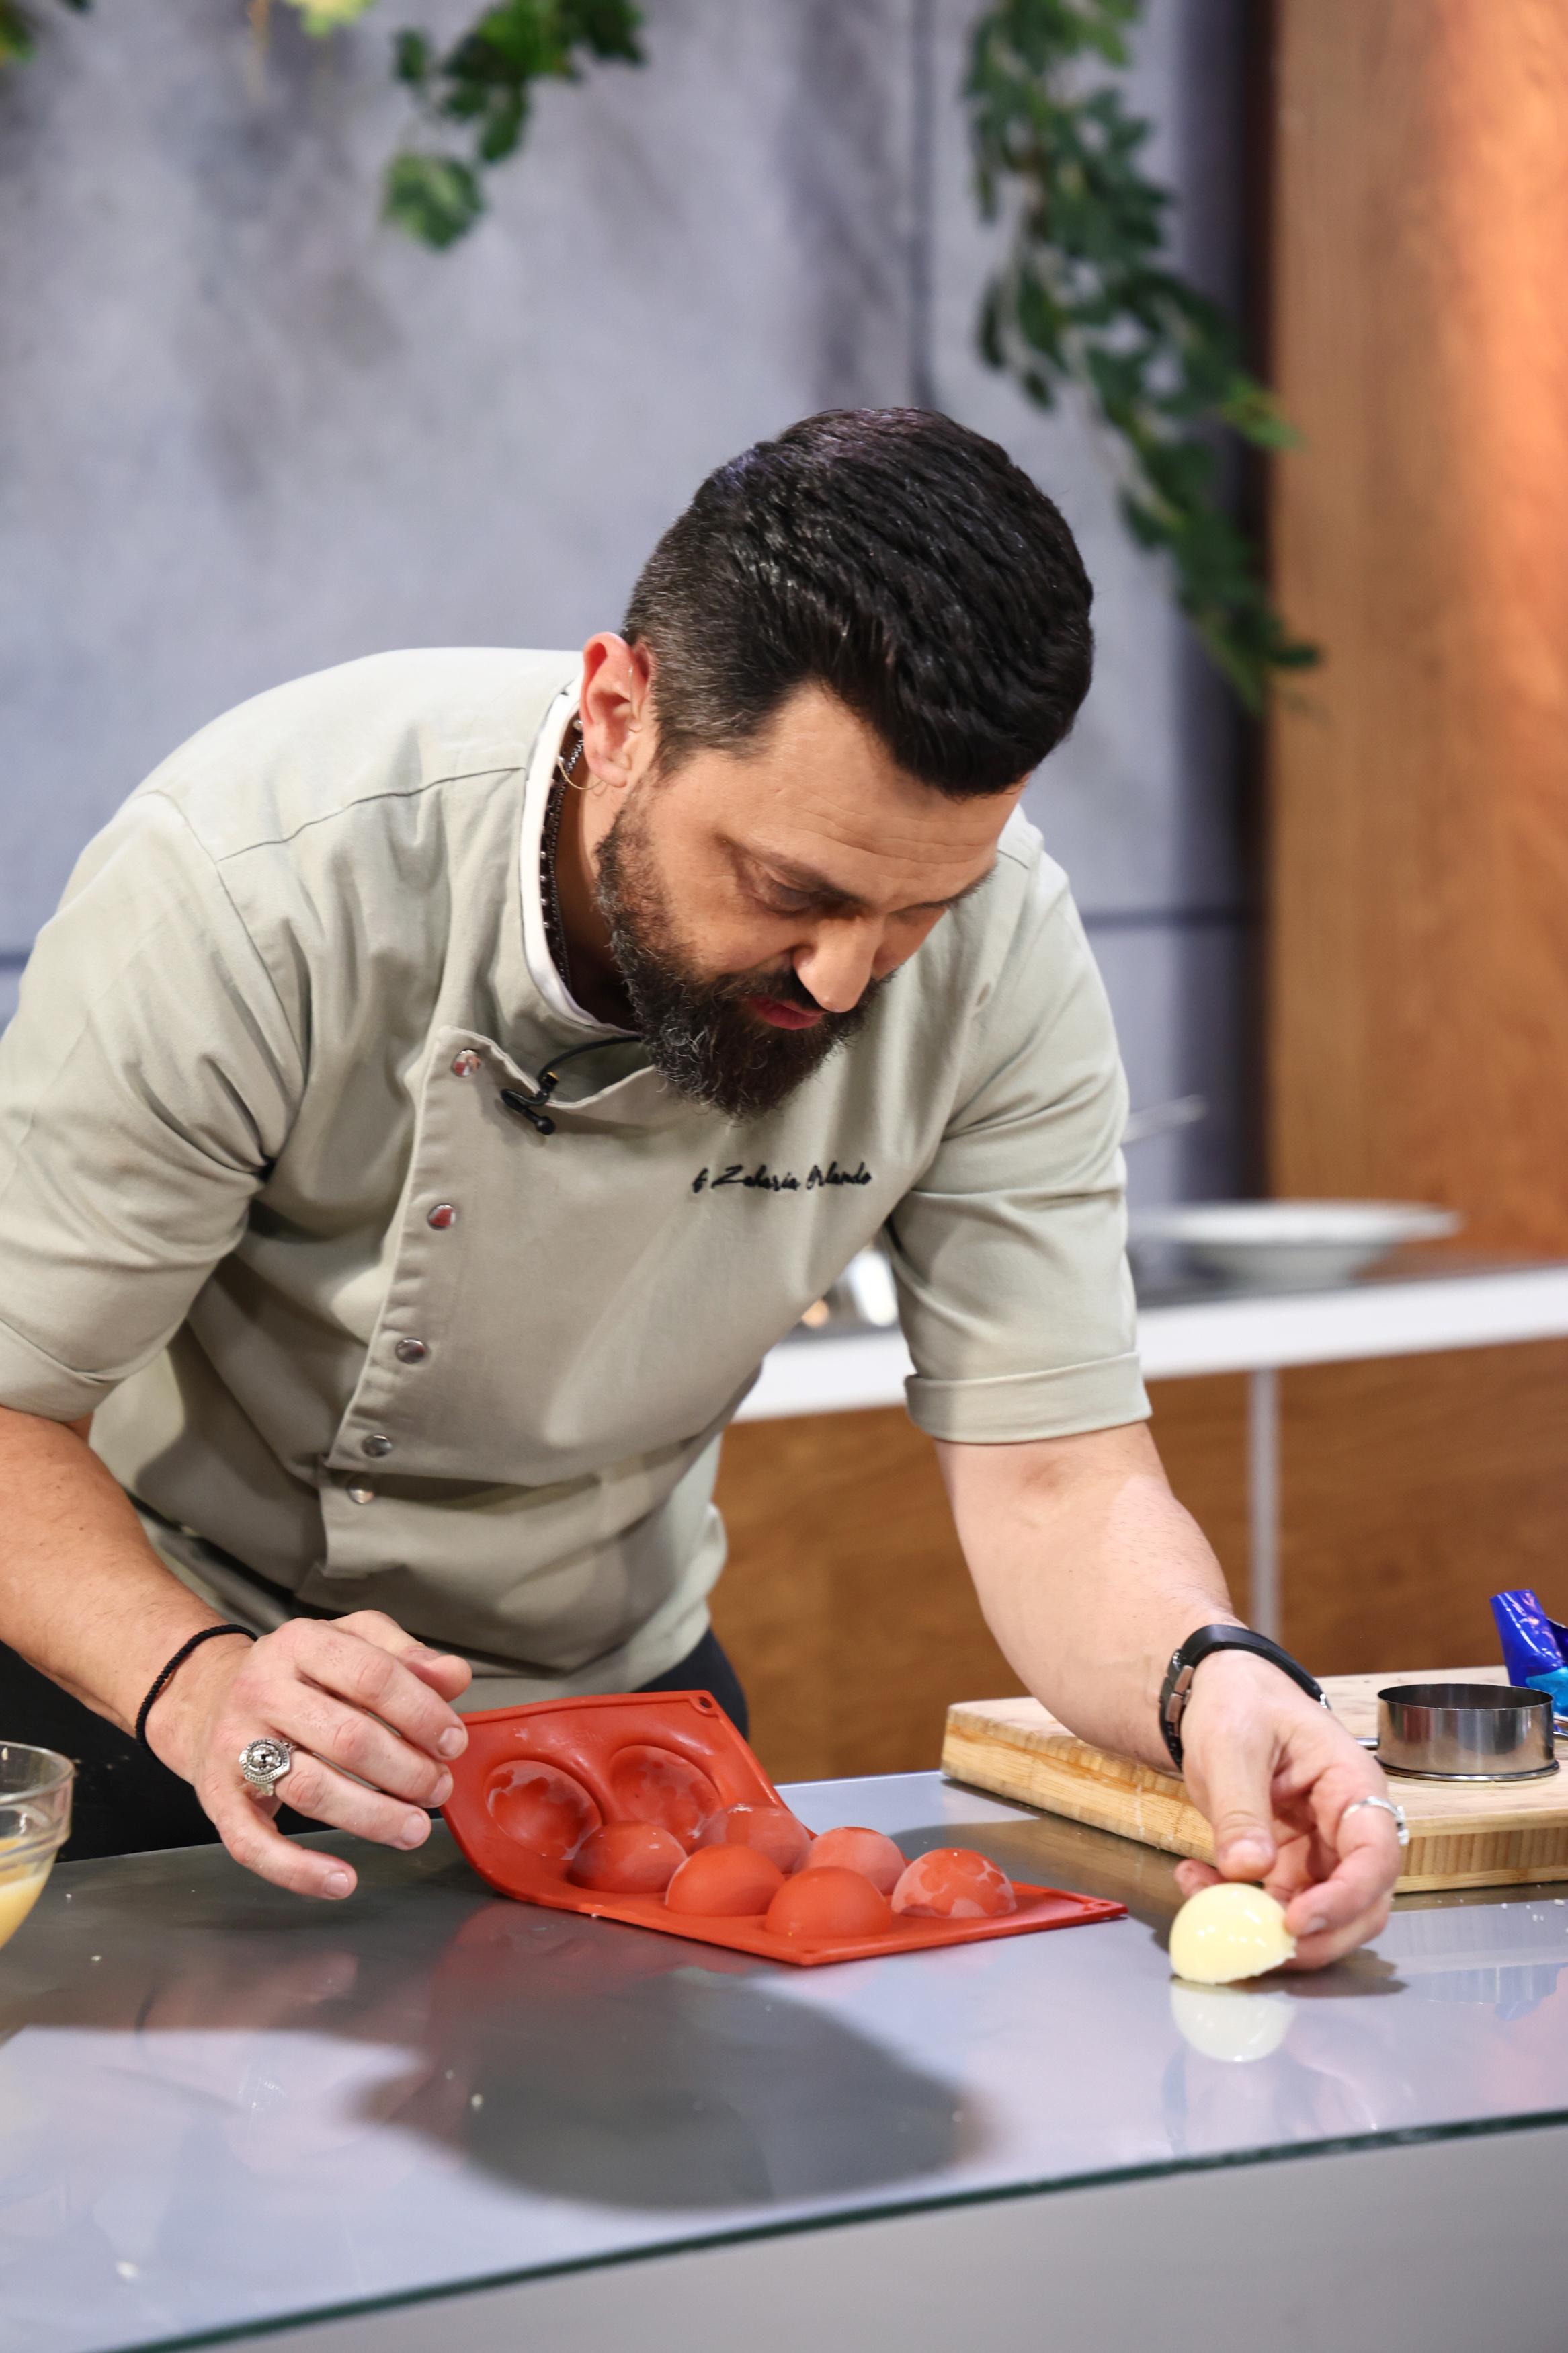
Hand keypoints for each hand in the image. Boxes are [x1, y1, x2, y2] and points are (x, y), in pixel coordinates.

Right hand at [148, 1610, 471, 1901]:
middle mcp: (262, 1690)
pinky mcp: (218, 1797)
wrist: (207, 1699)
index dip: (422, 1713)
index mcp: (301, 1643)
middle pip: (348, 1738)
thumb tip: (454, 1676)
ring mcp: (235, 1745)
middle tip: (438, 1788)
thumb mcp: (351, 1641)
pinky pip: (253, 1843)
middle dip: (407, 1771)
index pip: (373, 1675)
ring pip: (311, 1790)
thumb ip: (405, 1656)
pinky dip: (299, 1870)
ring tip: (412, 1828)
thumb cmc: (298, 1676)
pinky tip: (342, 1880)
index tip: (452, 1742)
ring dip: (372, 1818)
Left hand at [1172, 1649, 1400, 1969]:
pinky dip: (1238, 1907)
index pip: (1375, 1855)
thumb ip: (1240, 1807)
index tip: (1297, 1921)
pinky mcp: (1288, 1864)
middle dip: (1317, 1936)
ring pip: (1321, 1914)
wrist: (1219, 1694)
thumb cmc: (1240, 1703)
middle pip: (1361, 1903)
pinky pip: (1275, 1904)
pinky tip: (1196, 1882)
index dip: (1345, 1898)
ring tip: (1207, 1899)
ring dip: (1269, 1926)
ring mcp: (1319, 1850)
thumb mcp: (1232, 1743)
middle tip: (1261, 1945)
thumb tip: (1247, 1869)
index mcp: (1352, 1784)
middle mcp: (1347, 1825)